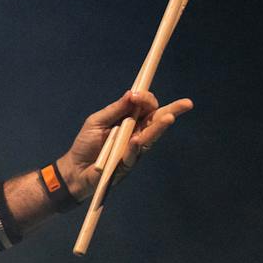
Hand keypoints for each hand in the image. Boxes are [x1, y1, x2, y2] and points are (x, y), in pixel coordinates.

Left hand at [57, 89, 192, 198]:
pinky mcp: (127, 165)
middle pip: (157, 120)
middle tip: (188, 103)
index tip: (138, 94)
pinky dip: (134, 147)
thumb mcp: (97, 121)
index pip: (145, 107)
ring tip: (169, 118)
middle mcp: (136, 133)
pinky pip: (133, 154)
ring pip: (149, 137)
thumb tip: (132, 93)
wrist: (75, 169)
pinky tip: (136, 140)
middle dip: (172, 111)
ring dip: (159, 127)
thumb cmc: (86, 143)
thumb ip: (114, 109)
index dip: (145, 98)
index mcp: (130, 120)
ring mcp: (134, 150)